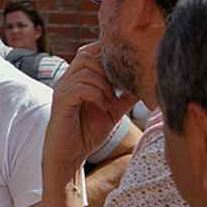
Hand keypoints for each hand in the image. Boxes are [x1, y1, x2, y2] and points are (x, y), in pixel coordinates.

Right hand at [44, 43, 136, 178]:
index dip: (104, 52)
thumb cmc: (86, 133)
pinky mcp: (62, 102)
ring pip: (86, 71)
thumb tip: (145, 86)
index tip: (123, 66)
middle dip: (107, 69)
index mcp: (76, 79)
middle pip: (87, 56)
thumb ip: (125, 97)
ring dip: (105, 86)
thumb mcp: (112, 111)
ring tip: (110, 102)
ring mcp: (62, 90)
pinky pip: (81, 88)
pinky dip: (97, 96)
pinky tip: (104, 108)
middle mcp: (66, 80)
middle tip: (117, 89)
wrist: (69, 155)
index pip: (88, 51)